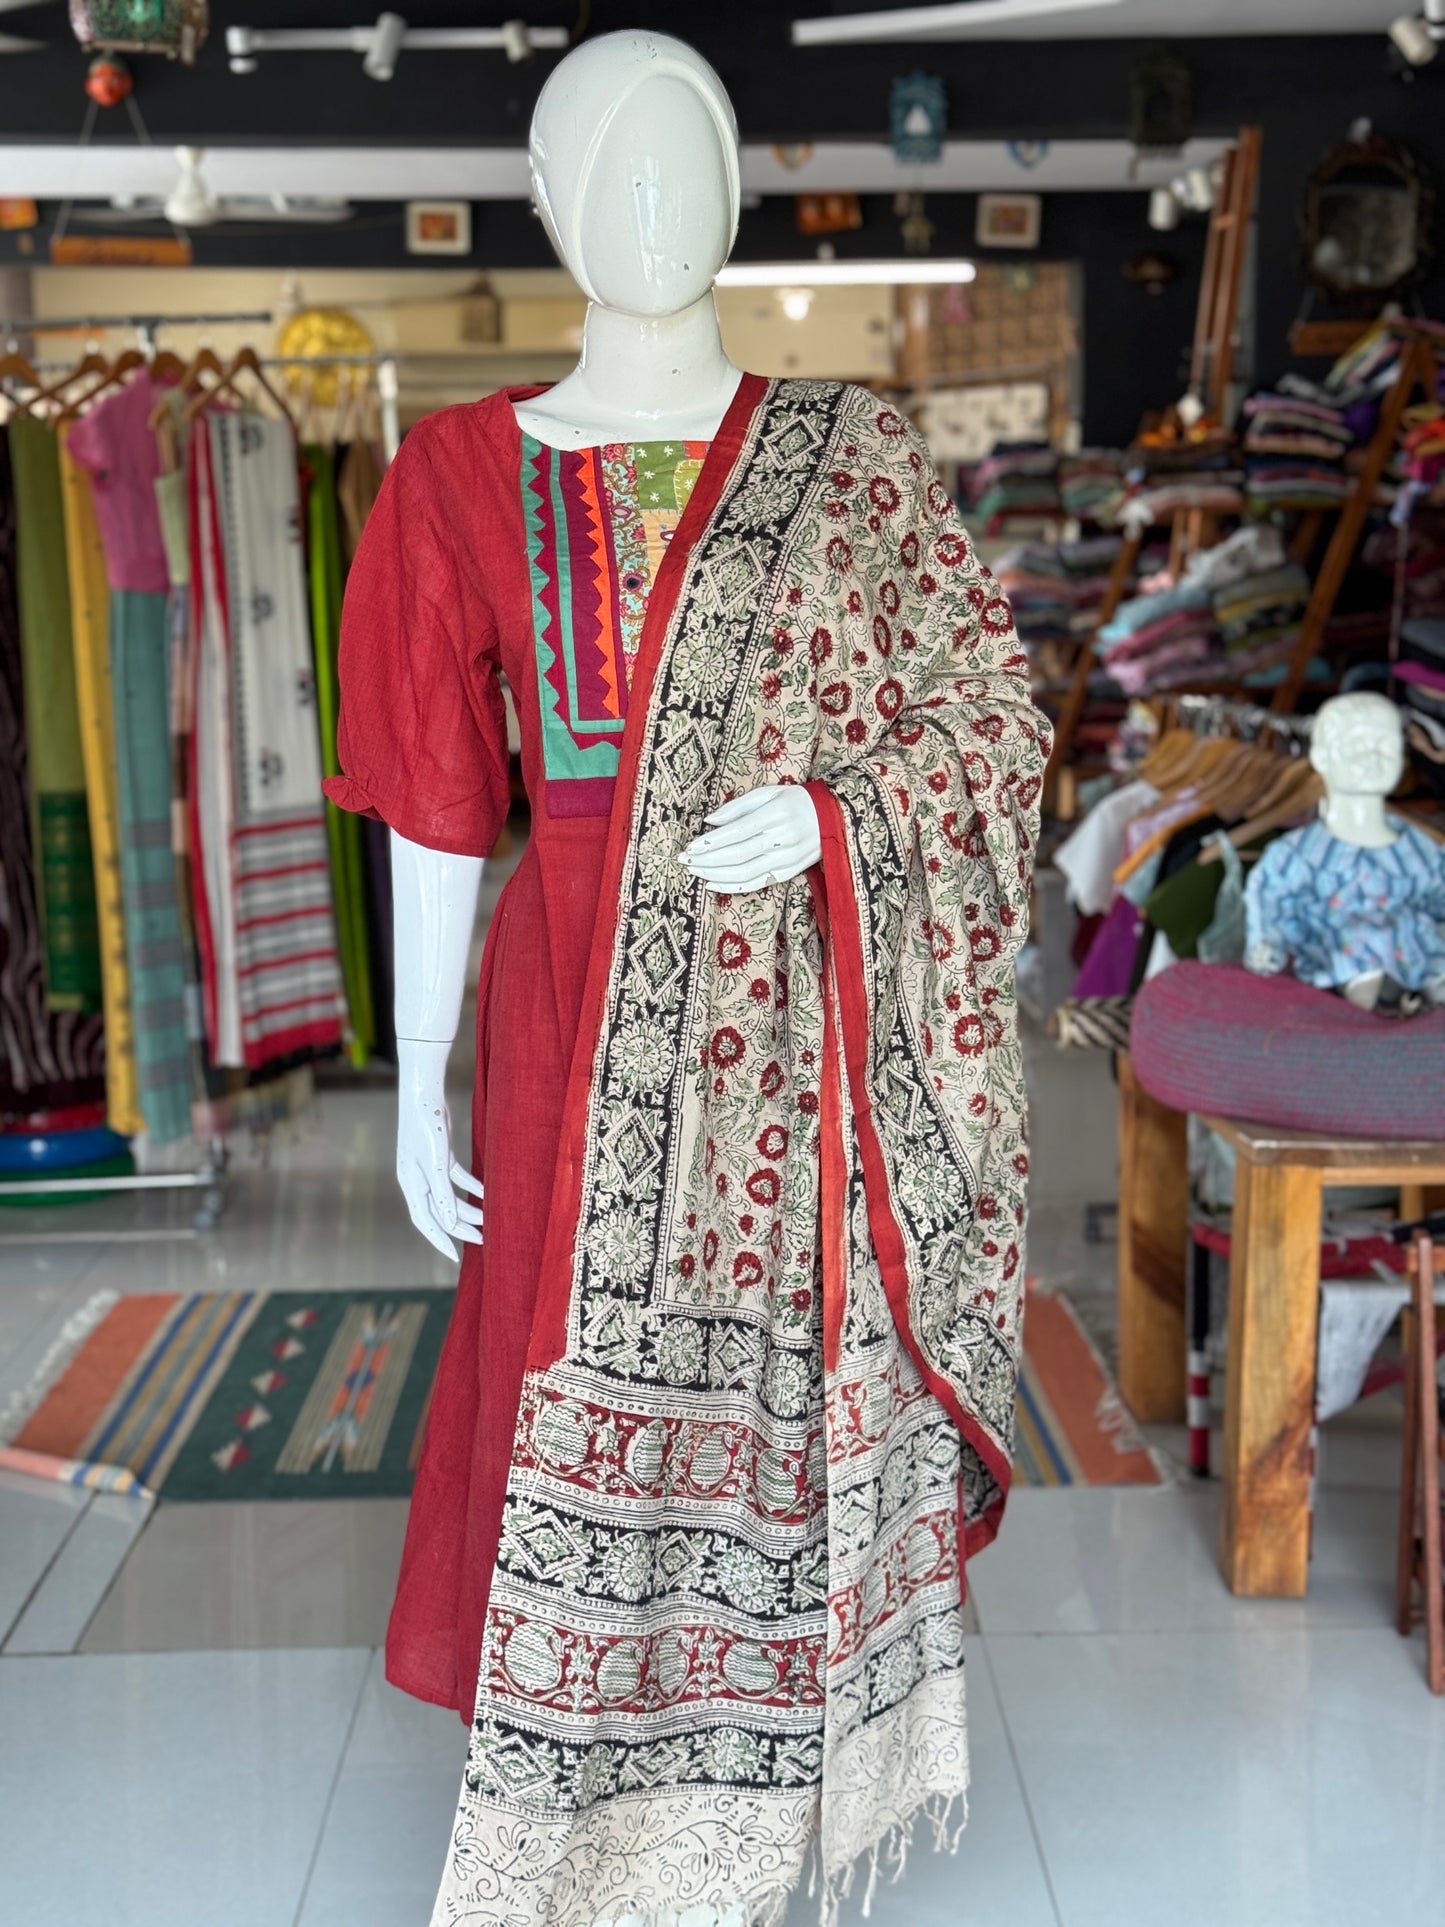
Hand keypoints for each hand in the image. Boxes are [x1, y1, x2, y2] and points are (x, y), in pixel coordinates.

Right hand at [395, 1038, 484, 1261]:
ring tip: (489, 1219)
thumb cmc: (426, 1127)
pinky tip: (485, 1193)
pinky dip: (471, 1186)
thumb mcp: (436, 1163)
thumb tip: (447, 1223)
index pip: (426, 1220)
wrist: (424, 1092)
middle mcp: (418, 1178)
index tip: (455, 1257)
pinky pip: (456, 1177)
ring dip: (468, 1207)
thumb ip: (442, 1194)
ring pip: (449, 1195)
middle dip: (459, 1227)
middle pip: (439, 1211)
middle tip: (481, 1241)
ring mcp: (429, 1166)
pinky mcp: (442, 1153)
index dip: (440, 1240)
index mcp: (411, 1183)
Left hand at [682, 784, 820, 893]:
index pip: (737, 832)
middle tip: (684, 861)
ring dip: (715, 875)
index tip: (690, 847)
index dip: (712, 842)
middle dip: (707, 860)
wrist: (834, 817)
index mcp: (776, 814)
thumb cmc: (796, 801)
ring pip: (745, 872)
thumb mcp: (769, 792)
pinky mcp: (789, 872)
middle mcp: (782, 838)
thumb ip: (738, 806)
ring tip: (695, 872)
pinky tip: (713, 885)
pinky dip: (732, 887)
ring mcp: (787, 858)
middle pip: (737, 854)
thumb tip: (709, 821)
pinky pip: (757, 883)